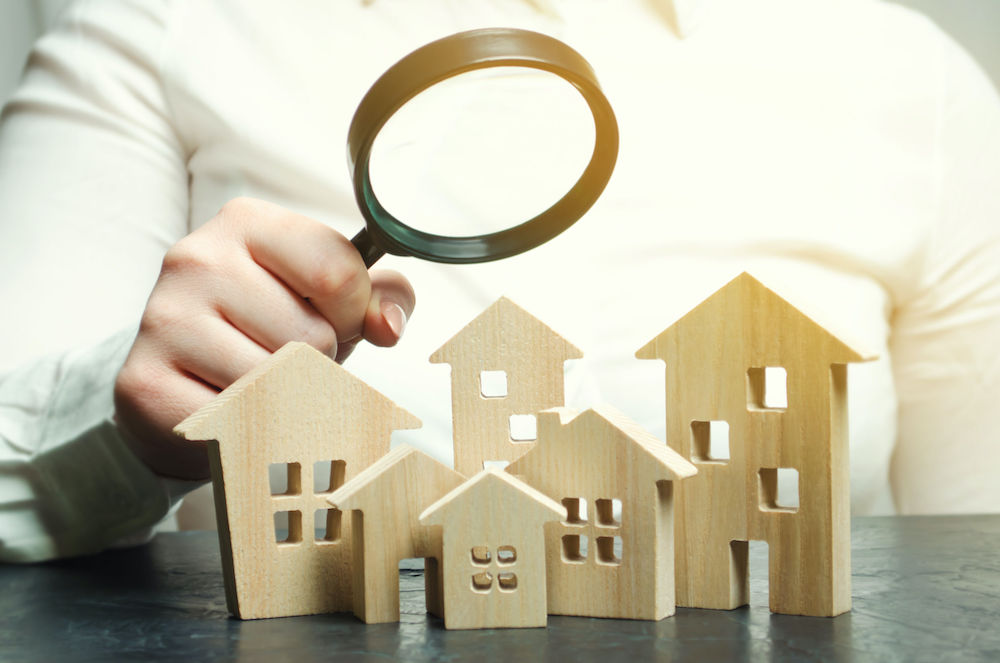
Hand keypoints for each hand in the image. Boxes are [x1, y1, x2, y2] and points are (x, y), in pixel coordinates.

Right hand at [113, 198, 414, 479]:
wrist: (180, 383)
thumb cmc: (267, 332)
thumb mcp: (330, 301)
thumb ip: (379, 297)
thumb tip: (387, 326)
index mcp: (247, 222)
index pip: (338, 273)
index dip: (355, 314)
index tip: (336, 322)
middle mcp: (197, 258)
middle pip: (312, 335)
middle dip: (318, 361)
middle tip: (289, 358)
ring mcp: (164, 317)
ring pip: (277, 381)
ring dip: (287, 397)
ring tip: (262, 383)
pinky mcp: (145, 380)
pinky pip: (237, 419)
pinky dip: (249, 427)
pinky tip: (228, 408)